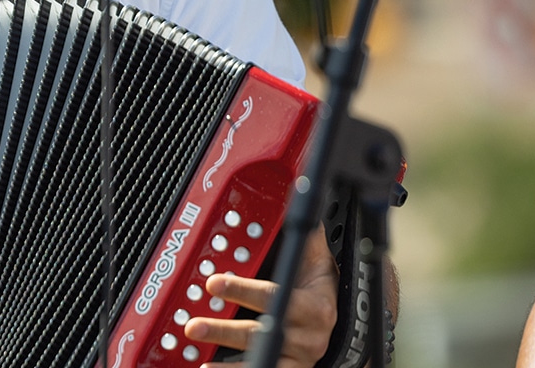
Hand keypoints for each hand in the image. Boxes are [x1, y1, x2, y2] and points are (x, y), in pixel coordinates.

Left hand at [184, 225, 337, 367]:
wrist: (340, 323)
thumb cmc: (317, 287)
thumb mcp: (315, 259)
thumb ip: (302, 229)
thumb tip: (294, 184)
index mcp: (313, 306)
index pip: (274, 297)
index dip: (243, 291)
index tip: (213, 283)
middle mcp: (306, 337)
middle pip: (261, 334)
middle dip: (223, 330)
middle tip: (193, 325)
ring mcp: (297, 358)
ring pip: (259, 360)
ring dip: (226, 364)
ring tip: (198, 360)